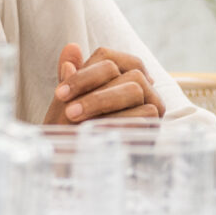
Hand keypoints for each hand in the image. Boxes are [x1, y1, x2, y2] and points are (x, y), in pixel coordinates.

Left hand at [41, 43, 160, 124]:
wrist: (81, 166)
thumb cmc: (72, 132)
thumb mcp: (65, 105)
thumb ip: (69, 77)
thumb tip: (71, 48)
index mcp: (116, 74)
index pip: (108, 58)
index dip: (84, 72)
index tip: (59, 93)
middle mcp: (139, 86)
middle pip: (124, 70)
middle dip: (91, 88)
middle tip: (68, 109)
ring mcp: (150, 104)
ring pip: (135, 87)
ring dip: (102, 101)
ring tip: (76, 117)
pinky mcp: (155, 124)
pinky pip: (144, 113)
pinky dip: (117, 119)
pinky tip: (96, 130)